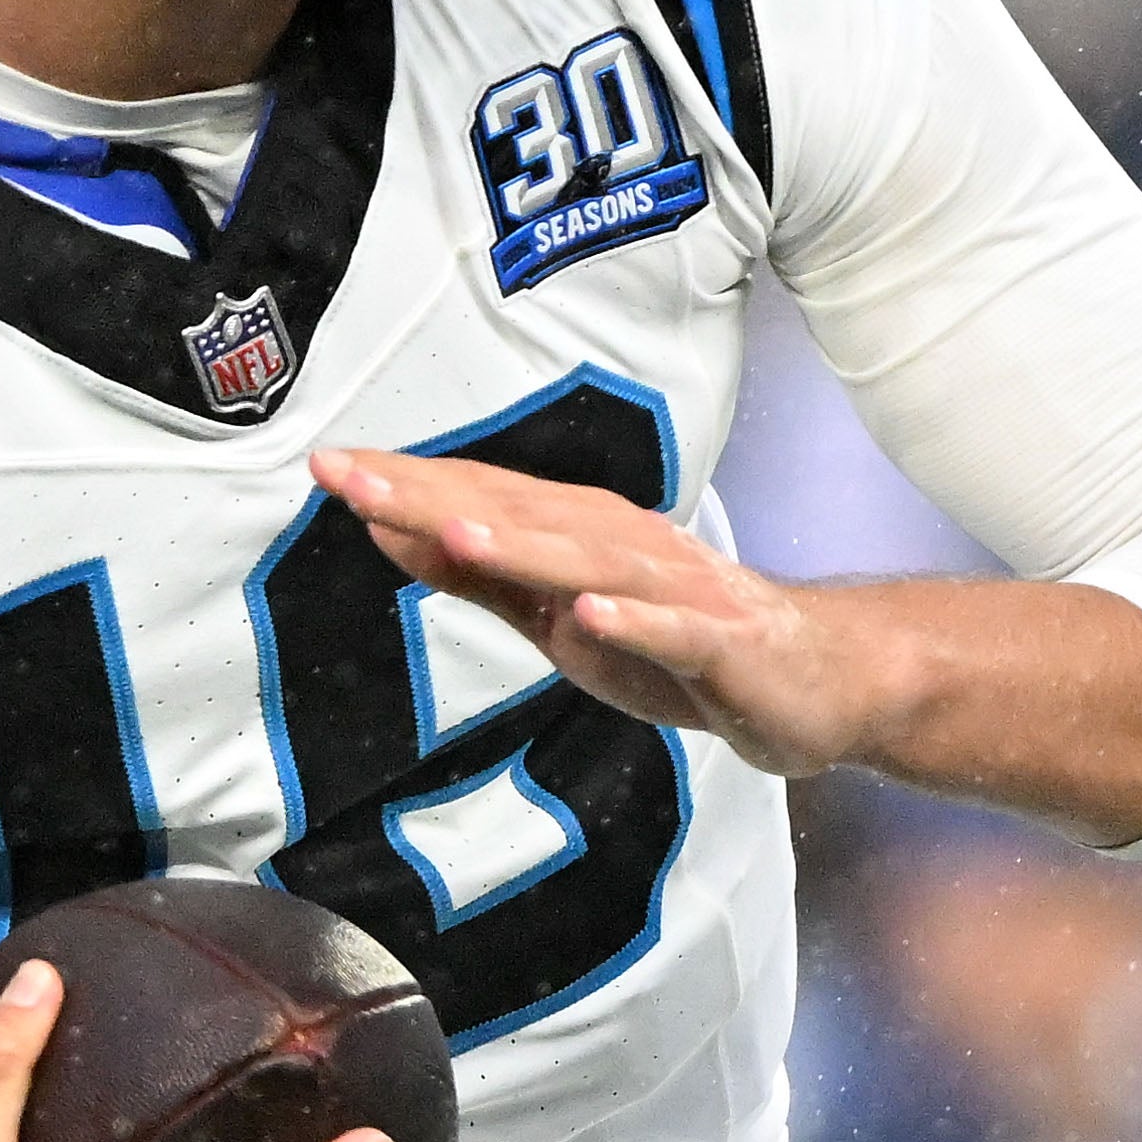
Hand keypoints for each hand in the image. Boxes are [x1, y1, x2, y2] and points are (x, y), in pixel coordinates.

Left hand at [308, 445, 889, 777]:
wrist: (815, 677)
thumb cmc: (676, 641)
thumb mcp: (556, 614)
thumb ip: (481, 575)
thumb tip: (391, 530)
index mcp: (576, 532)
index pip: (478, 499)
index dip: (404, 483)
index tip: (327, 464)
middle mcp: (620, 545)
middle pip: (517, 516)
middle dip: (433, 497)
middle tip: (350, 476)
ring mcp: (673, 591)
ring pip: (589, 563)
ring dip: (522, 546)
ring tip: (452, 532)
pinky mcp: (721, 643)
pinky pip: (673, 631)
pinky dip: (633, 622)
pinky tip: (590, 615)